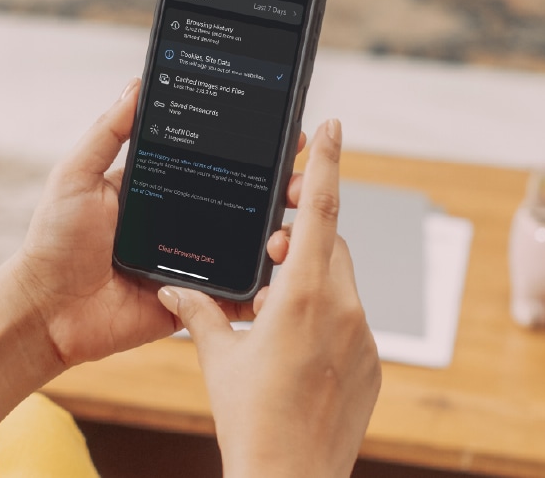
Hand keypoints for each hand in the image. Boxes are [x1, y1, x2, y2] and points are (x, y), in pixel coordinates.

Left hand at [14, 78, 305, 368]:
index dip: (245, 149)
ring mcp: (191, 261)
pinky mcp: (193, 299)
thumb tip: (137, 84)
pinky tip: (287, 269)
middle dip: (275, 187)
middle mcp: (180, 221)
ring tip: (299, 217)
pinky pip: (234, 293)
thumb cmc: (55, 240)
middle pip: (239, 200)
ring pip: (245, 245)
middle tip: (299, 176)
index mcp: (159, 187)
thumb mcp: (77, 175)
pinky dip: (261, 286)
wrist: (48, 310)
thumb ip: (107, 132)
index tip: (279, 133)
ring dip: (276, 232)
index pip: (212, 161)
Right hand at [158, 120, 380, 476]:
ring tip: (273, 304)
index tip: (334, 128)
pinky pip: (351, 316)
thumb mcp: (218, 357)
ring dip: (311, 276)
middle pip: (331, 244)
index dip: (328, 163)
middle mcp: (344, 309)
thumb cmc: (251, 418)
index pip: (321, 211)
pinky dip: (324, 311)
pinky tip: (293, 339)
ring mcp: (365, 337)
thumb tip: (172, 290)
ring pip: (340, 280)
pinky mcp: (372, 362)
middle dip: (302, 235)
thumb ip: (197, 312)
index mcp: (305, 296)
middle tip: (271, 247)